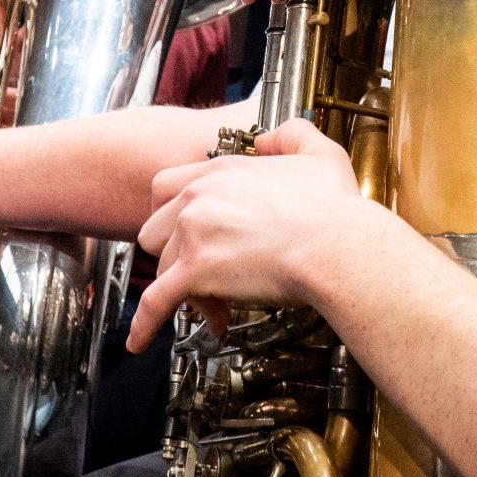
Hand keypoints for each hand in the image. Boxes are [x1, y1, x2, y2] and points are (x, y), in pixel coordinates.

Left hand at [128, 119, 377, 350]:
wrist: (337, 245)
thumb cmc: (334, 208)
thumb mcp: (318, 152)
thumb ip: (290, 135)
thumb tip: (266, 141)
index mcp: (218, 171)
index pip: (165, 188)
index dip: (172, 214)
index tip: (185, 233)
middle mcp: (197, 198)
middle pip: (155, 229)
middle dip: (175, 252)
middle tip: (207, 270)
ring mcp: (193, 234)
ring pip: (163, 268)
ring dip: (186, 287)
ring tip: (221, 304)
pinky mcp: (196, 272)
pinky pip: (156, 302)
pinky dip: (145, 324)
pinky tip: (139, 341)